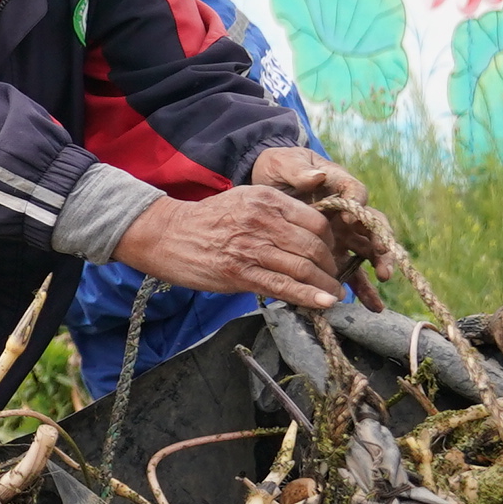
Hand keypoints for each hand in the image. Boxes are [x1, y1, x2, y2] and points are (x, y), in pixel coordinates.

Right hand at [116, 183, 349, 308]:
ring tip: (334, 295)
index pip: (316, 222)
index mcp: (267, 200)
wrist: (166, 234)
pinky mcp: (240, 273)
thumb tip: (307, 234)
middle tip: (336, 278)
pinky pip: (284, 286)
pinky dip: (309, 297)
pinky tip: (323, 304)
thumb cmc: (207, 221)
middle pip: (315, 246)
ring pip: (303, 268)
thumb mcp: (244, 201)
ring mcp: (252, 247)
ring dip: (325, 285)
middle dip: (332, 267)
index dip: (331, 242)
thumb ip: (275, 213)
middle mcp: (264, 221)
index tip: (332, 255)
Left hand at [250, 145, 399, 293]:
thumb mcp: (283, 165)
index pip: (355, 193)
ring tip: (383, 277)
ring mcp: (343, 234)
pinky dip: (363, 288)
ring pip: (369, 249)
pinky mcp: (335, 253)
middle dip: (380, 239)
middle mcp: (346, 211)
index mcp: (337, 185)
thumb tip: (317, 176)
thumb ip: (297, 171)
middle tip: (380, 255)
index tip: (350, 218)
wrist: (265, 186)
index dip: (357, 205)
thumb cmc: (278, 169)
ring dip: (379, 263)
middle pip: (372, 224)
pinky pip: (352, 271)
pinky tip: (373, 305)